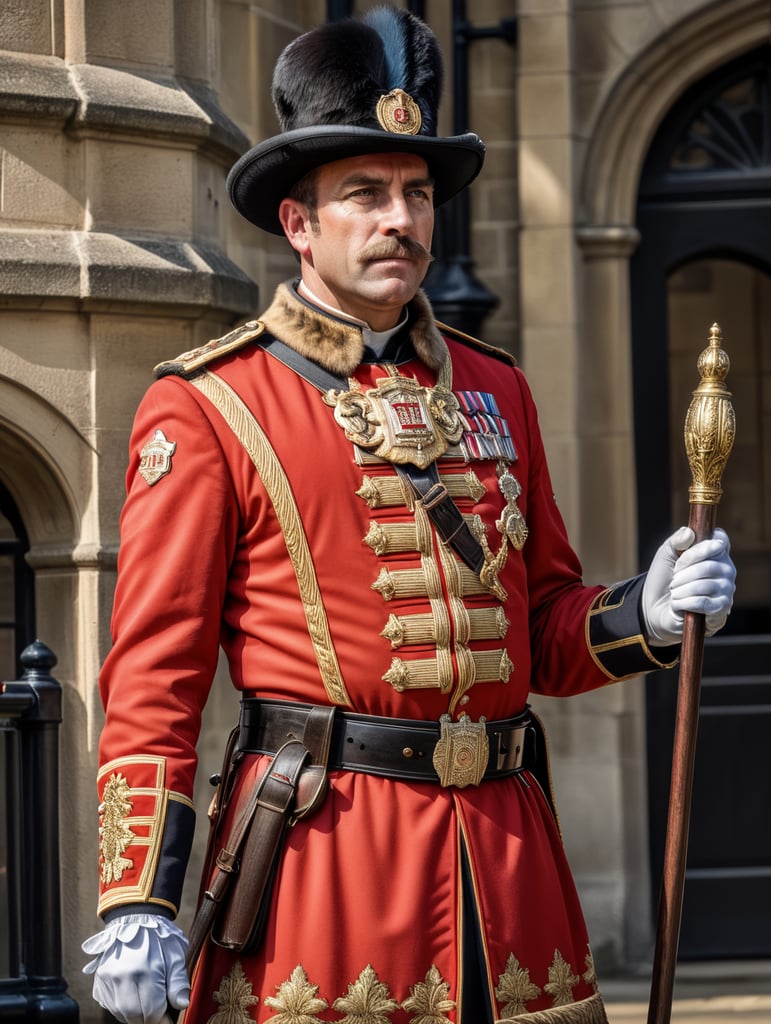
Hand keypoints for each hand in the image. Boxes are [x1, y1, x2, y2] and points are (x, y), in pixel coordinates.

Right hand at [82, 913, 189, 1023]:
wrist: (134, 917)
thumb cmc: (157, 935)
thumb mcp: (175, 954)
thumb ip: (178, 981)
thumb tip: (183, 1004)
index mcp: (144, 970)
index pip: (152, 1011)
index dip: (162, 1019)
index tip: (168, 1018)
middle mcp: (122, 977)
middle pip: (134, 1016)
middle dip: (148, 1019)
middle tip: (158, 1013)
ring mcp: (107, 979)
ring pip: (120, 1012)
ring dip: (135, 1015)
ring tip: (147, 1004)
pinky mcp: (99, 980)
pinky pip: (109, 1004)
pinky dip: (121, 1008)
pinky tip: (132, 997)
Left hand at [642, 526, 735, 645]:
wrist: (655, 607)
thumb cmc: (664, 578)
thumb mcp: (665, 555)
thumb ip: (676, 541)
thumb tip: (689, 533)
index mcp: (716, 554)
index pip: (721, 541)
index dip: (703, 547)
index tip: (684, 552)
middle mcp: (726, 570)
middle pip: (709, 566)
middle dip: (684, 572)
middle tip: (673, 578)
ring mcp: (726, 590)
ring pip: (706, 585)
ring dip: (682, 588)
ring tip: (674, 591)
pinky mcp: (721, 610)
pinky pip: (704, 603)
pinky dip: (685, 602)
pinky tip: (677, 603)